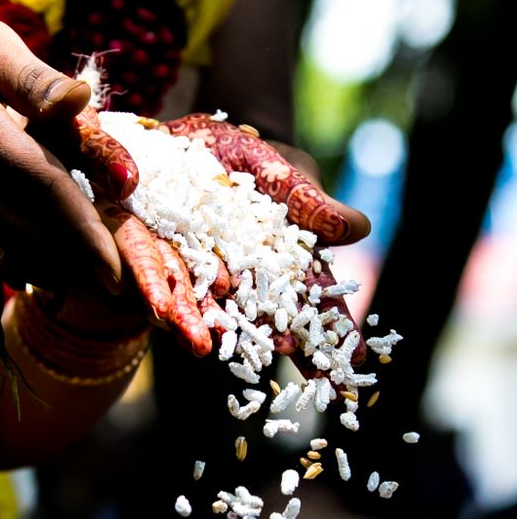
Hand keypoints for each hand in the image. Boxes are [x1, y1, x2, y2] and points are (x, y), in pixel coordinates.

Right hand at [0, 18, 128, 294]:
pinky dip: (28, 268)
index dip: (82, 233)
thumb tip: (83, 100)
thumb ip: (34, 78)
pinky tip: (64, 280)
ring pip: (9, 255)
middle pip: (32, 237)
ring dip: (61, 280)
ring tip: (110, 300)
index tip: (119, 271)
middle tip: (135, 300)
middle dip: (84, 272)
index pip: (40, 187)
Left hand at [111, 114, 371, 363]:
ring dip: (239, 335)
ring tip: (267, 358)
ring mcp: (201, 278)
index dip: (335, 327)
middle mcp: (243, 277)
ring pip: (222, 313)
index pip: (314, 297)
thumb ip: (308, 201)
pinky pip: (170, 290)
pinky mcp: (158, 268)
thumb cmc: (235, 153)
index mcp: (280, 256)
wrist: (169, 143)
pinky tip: (194, 333)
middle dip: (298, 346)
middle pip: (275, 319)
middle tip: (320, 375)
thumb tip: (360, 229)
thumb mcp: (275, 169)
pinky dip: (181, 308)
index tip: (357, 359)